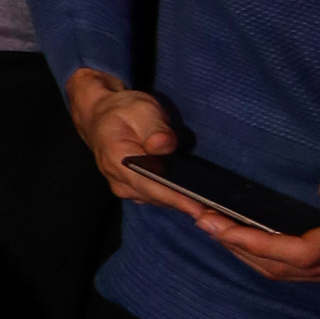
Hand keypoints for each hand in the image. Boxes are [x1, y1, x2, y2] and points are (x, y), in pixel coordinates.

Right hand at [65, 68, 208, 216]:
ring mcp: (125, 189)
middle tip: (219, 209)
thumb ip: (154, 127)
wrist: (100, 117)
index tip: (202, 208)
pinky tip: (195, 196)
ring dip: (183, 203)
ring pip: (159, 201)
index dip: (177, 199)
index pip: (151, 186)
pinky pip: (157, 198)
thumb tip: (164, 146)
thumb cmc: (123, 111)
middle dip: (187, 204)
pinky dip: (175, 198)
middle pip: (158, 198)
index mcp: (118, 161)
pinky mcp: (133, 190)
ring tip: (213, 206)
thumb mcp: (141, 109)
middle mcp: (119, 181)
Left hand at [195, 156, 319, 284]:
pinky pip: (294, 271)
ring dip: (245, 253)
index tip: (220, 225)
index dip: (257, 244)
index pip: (300, 253)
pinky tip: (242, 238)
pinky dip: (262, 256)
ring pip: (286, 273)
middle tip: (201, 219)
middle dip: (238, 246)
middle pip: (284, 267)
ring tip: (212, 227)